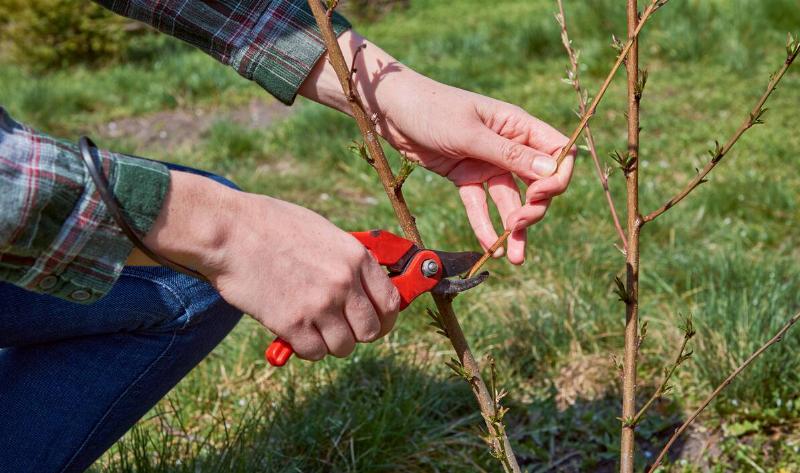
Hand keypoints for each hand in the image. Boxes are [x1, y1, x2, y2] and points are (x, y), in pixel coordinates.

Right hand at [136, 171, 400, 360]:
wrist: (229, 231)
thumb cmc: (272, 226)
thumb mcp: (323, 232)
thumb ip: (347, 261)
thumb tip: (364, 287)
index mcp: (356, 257)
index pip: (391, 303)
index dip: (385, 319)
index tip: (376, 323)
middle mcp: (344, 283)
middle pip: (371, 331)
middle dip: (357, 334)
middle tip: (339, 329)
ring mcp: (319, 305)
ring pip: (344, 347)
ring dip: (330, 343)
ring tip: (313, 327)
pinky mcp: (292, 324)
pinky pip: (314, 353)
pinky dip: (305, 348)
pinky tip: (294, 331)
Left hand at [300, 31, 575, 263]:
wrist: (390, 109)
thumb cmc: (431, 108)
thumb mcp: (470, 132)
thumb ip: (509, 154)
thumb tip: (550, 172)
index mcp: (517, 125)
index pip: (558, 152)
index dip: (557, 177)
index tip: (541, 195)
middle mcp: (508, 145)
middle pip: (536, 183)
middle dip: (534, 208)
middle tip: (518, 225)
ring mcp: (486, 163)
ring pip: (509, 200)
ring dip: (513, 228)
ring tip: (513, 257)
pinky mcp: (465, 176)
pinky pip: (479, 204)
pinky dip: (484, 224)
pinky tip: (488, 247)